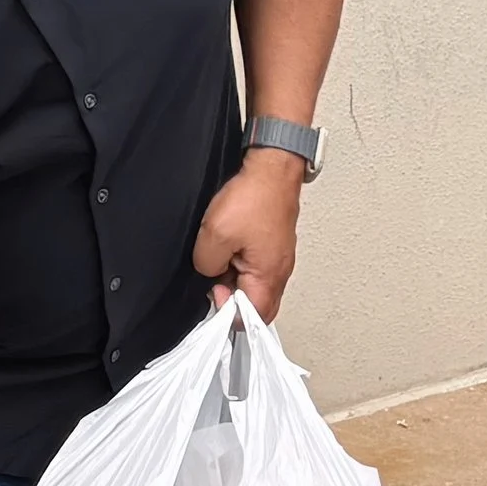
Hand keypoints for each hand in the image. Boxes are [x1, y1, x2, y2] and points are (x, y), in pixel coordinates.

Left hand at [193, 148, 305, 320]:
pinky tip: (225, 245)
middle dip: (231, 297)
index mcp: (270, 276)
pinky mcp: (273, 243)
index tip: (211, 294)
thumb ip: (207, 265)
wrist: (272, 168)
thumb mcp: (214, 236)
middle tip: (211, 279)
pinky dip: (238, 261)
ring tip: (217, 256)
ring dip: (232, 277)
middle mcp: (279, 271)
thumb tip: (209, 274)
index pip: (254, 317)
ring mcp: (278, 257)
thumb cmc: (253, 198)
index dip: (228, 313)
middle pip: (256, 303)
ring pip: (253, 283)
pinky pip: (255, 264)